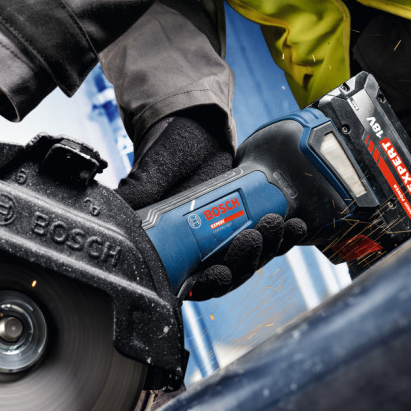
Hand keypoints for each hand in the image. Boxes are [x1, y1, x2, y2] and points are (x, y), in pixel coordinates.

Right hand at [116, 109, 306, 299]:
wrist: (194, 126)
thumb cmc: (166, 152)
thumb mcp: (150, 174)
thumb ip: (135, 194)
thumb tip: (113, 210)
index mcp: (174, 250)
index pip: (194, 283)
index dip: (210, 284)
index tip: (219, 270)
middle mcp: (202, 250)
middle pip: (230, 274)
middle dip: (246, 262)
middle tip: (254, 237)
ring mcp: (229, 236)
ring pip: (253, 258)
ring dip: (269, 248)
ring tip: (278, 226)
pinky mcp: (251, 219)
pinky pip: (270, 236)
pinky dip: (285, 234)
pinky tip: (296, 224)